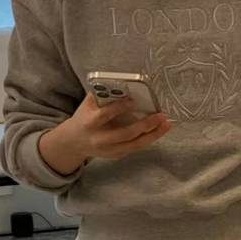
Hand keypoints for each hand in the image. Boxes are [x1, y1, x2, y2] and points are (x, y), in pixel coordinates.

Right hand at [39, 96, 170, 175]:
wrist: (74, 143)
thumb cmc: (84, 118)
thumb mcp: (87, 104)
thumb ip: (102, 95)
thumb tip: (122, 83)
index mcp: (90, 123)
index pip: (106, 115)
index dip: (119, 108)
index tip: (134, 101)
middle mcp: (100, 139)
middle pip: (126, 134)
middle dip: (145, 125)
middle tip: (161, 115)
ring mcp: (109, 150)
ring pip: (135, 145)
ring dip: (153, 135)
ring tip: (166, 125)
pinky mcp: (116, 156)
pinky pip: (135, 148)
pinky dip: (148, 139)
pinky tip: (158, 130)